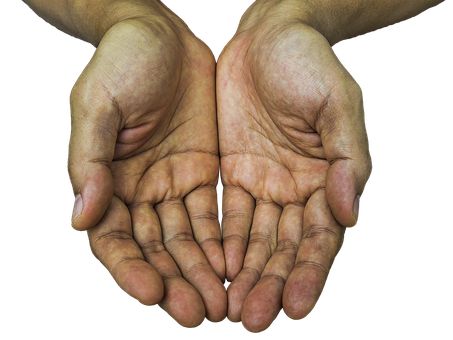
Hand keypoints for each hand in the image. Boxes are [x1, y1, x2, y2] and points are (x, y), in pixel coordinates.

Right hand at [69, 6, 225, 325]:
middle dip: (175, 281)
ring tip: (222, 303)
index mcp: (107, 180)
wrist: (162, 35)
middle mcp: (139, 190)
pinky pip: (213, 216)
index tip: (152, 293)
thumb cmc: (123, 62)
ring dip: (202, 272)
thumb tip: (82, 215)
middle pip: (156, 248)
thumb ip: (90, 161)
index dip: (130, 268)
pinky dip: (222, 243)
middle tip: (197, 313)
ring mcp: (172, 184)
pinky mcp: (203, 173)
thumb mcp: (98, 105)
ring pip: (187, 239)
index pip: (114, 238)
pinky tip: (235, 267)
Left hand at [217, 1, 371, 331]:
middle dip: (269, 283)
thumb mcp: (339, 104)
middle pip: (283, 247)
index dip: (309, 273)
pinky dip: (221, 242)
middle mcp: (296, 190)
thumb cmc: (308, 63)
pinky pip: (226, 215)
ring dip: (242, 273)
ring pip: (253, 239)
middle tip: (251, 319)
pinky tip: (214, 267)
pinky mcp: (232, 172)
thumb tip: (349, 215)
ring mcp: (263, 183)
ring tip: (228, 307)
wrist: (268, 36)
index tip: (295, 307)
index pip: (320, 237)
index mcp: (327, 179)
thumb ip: (350, 161)